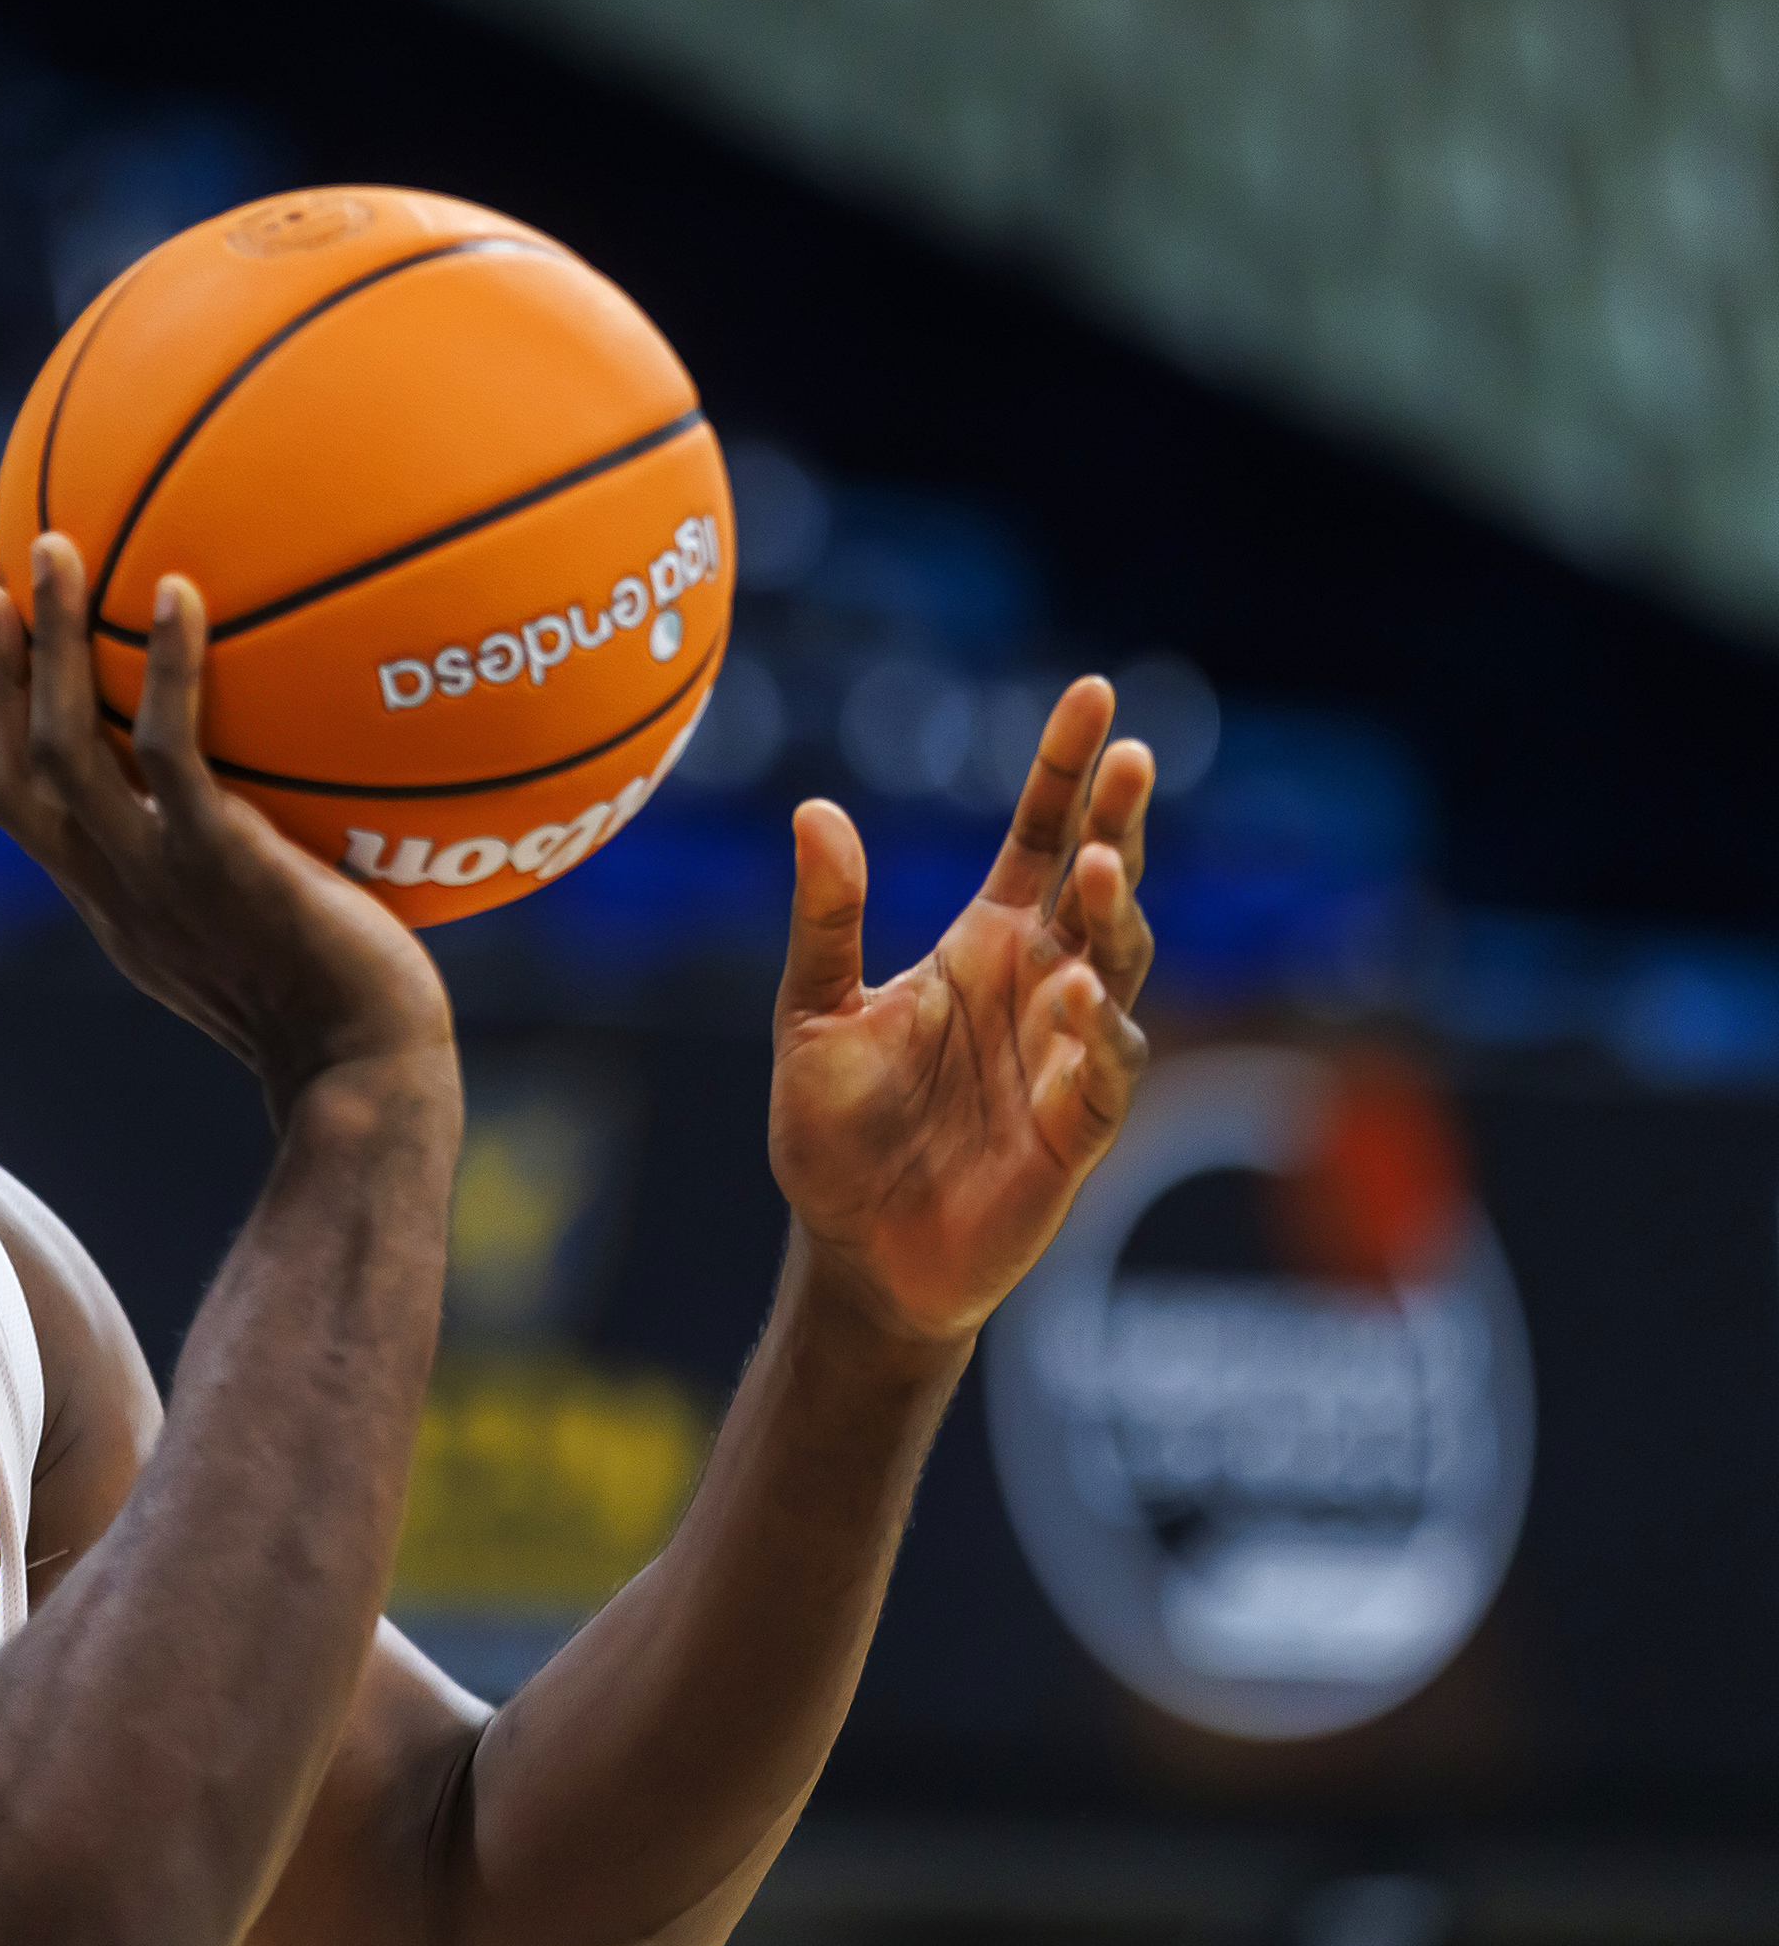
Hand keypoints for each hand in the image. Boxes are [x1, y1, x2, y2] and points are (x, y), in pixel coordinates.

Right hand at [0, 534, 455, 1113]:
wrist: (362, 1077)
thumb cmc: (339, 1014)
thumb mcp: (261, 940)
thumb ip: (238, 875)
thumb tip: (278, 810)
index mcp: (115, 908)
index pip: (22, 812)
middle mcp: (116, 890)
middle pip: (17, 767)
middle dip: (2, 669)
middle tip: (10, 576)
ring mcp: (157, 875)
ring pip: (63, 746)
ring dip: (49, 641)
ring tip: (56, 548)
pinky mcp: (216, 861)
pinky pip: (170, 750)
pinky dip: (165, 667)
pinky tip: (179, 594)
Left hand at [767, 676, 1154, 1343]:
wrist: (855, 1252)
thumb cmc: (837, 1133)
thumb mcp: (812, 1013)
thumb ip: (826, 920)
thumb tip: (815, 810)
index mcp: (982, 945)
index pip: (1038, 837)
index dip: (1067, 768)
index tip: (1095, 693)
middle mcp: (1039, 984)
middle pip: (1097, 883)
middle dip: (1118, 820)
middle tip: (1132, 756)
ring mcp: (1067, 1053)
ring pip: (1118, 964)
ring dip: (1114, 916)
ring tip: (1101, 866)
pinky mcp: (1077, 1129)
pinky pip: (1107, 1070)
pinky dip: (1103, 1033)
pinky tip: (1081, 996)